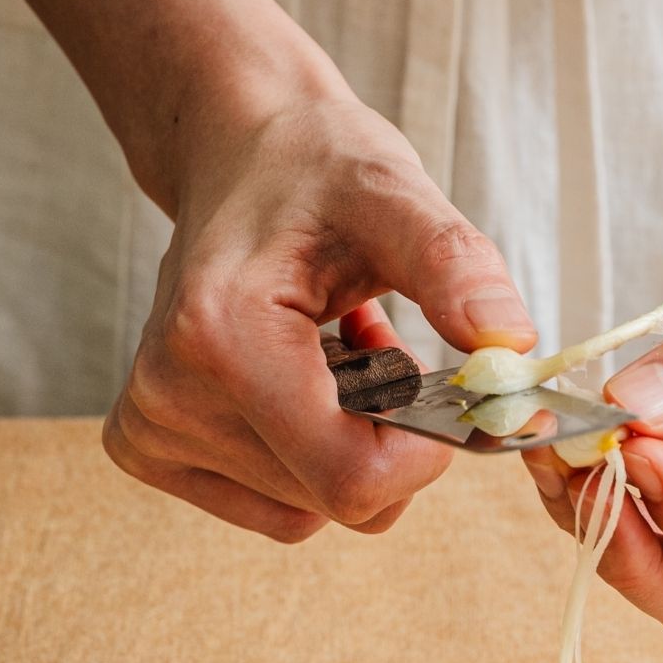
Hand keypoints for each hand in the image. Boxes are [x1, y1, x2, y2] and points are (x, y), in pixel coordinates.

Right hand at [105, 94, 534, 539]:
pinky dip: (313, 456)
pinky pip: (280, 508)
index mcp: (220, 337)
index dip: (423, 453)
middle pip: (337, 500)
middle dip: (388, 437)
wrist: (234, 153)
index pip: (354, 479)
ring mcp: (153, 429)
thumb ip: (455, 267)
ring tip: (336, 352)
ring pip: (312, 509)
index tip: (436, 382)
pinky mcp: (152, 448)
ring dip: (351, 441)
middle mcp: (168, 396)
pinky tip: (303, 380)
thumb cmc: (313, 169)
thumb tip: (510, 347)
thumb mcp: (394, 195)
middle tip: (380, 346)